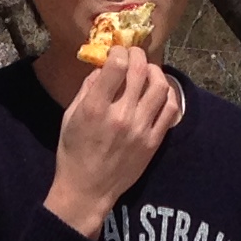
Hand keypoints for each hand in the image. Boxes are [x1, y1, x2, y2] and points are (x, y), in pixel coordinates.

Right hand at [44, 51, 182, 239]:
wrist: (88, 190)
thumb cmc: (73, 153)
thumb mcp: (69, 117)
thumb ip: (87, 89)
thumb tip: (103, 67)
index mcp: (95, 108)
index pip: (116, 65)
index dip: (119, 51)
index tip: (116, 52)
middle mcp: (120, 116)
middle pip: (140, 70)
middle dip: (138, 55)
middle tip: (134, 55)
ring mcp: (140, 129)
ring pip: (160, 86)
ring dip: (155, 72)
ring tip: (148, 72)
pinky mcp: (153, 142)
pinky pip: (170, 110)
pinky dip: (167, 95)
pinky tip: (159, 93)